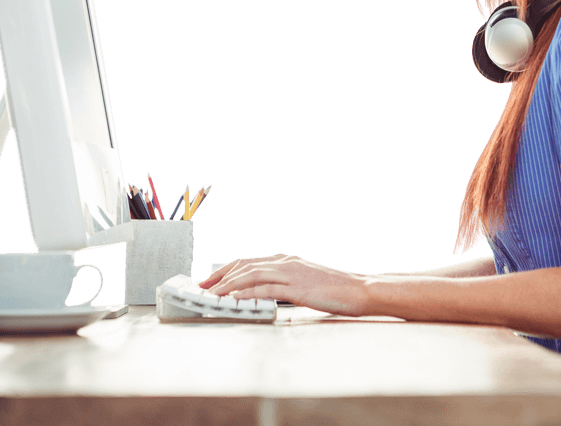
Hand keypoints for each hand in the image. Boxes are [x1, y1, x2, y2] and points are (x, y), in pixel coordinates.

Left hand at [199, 253, 368, 316]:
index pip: (248, 262)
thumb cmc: (334, 290)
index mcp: (286, 261)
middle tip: (201, 288)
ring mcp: (291, 273)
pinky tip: (234, 299)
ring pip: (251, 274)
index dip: (225, 270)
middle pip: (244, 265)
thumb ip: (283, 286)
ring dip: (227, 284)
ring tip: (211, 295)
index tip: (209, 281)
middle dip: (219, 276)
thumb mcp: (304, 284)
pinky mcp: (297, 288)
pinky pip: (266, 288)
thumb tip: (262, 295)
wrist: (358, 290)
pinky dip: (246, 292)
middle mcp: (286, 262)